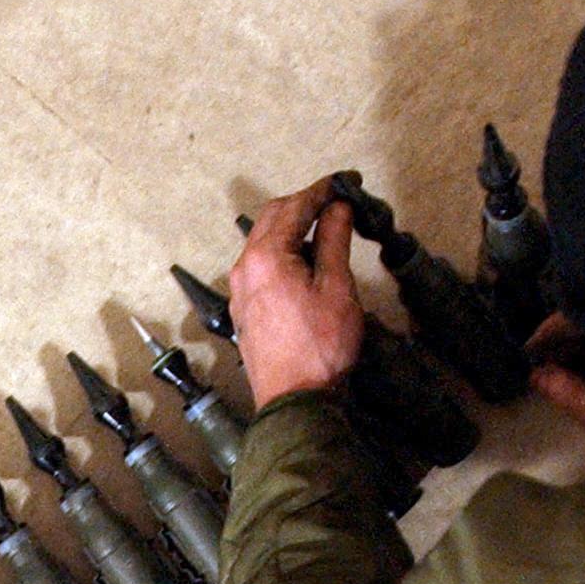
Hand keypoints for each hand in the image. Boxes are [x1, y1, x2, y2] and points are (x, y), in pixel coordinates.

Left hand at [229, 180, 365, 408]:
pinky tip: (303, 263)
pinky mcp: (244, 310)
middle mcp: (244, 268)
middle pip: (272, 218)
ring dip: (291, 229)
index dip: (323, 190)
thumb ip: (333, 241)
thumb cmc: (319, 349)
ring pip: (263, 242)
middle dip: (304, 204)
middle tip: (335, 202)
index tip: (345, 181)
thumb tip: (337, 209)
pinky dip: (281, 253)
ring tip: (324, 231)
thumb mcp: (336, 287)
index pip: (295, 206)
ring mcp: (240, 291)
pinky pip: (259, 267)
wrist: (295, 401)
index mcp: (266, 256)